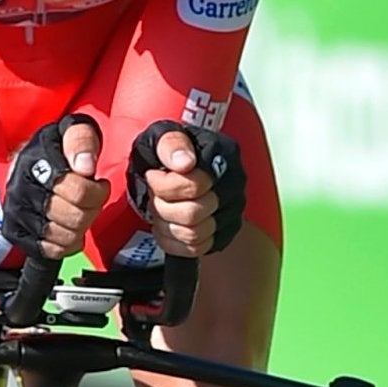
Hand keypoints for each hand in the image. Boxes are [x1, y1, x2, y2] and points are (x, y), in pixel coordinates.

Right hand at [1, 114, 108, 262]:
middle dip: (93, 209)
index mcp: (35, 162)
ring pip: (65, 236)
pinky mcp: (16, 233)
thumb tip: (85, 167)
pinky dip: (69, 243)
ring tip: (81, 211)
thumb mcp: (70, 132)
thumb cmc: (54, 151)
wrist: (22, 168)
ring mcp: (16, 214)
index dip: (98, 191)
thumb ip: (81, 140)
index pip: (78, 192)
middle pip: (75, 217)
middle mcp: (21, 190)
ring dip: (82, 227)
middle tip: (92, 199)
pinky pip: (53, 250)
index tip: (99, 183)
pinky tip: (70, 227)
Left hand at [127, 122, 245, 256]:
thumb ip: (171, 143)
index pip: (194, 186)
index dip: (164, 186)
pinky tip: (166, 225)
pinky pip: (196, 249)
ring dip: (167, 225)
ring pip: (194, 235)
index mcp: (223, 155)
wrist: (170, 166)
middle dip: (163, 207)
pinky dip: (173, 242)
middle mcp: (234, 185)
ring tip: (160, 209)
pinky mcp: (224, 234)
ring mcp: (232, 212)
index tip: (153, 175)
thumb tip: (185, 162)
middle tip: (155, 195)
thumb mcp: (161, 136)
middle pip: (192, 214)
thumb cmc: (166, 151)